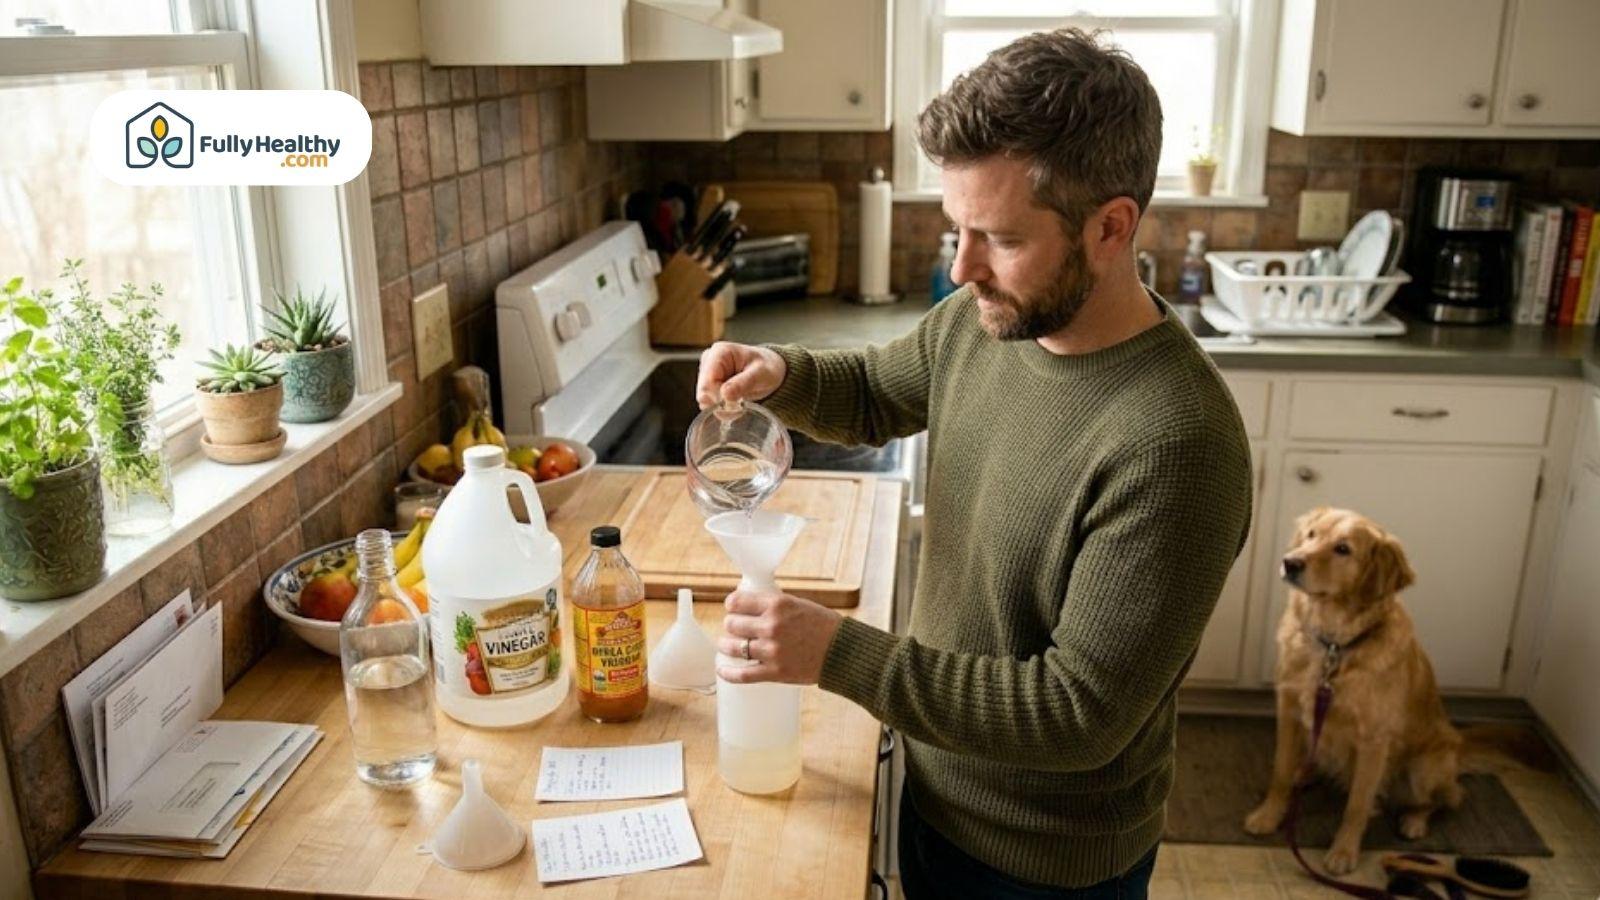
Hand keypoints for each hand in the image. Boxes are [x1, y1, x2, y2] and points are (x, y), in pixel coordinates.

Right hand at [695, 342, 786, 409]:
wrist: (769, 368)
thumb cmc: (767, 366)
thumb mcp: (761, 373)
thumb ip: (743, 383)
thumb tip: (724, 394)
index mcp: (719, 352)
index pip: (707, 379)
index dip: (716, 397)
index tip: (732, 405)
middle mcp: (709, 361)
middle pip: (704, 390)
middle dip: (720, 403)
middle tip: (740, 405)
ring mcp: (707, 373)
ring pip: (705, 399)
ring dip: (723, 407)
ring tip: (741, 402)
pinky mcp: (709, 384)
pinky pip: (710, 402)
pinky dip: (723, 408)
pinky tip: (736, 404)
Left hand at [717, 590, 842, 684]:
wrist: (843, 652)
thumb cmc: (824, 626)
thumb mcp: (799, 604)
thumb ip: (775, 606)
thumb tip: (751, 607)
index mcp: (778, 604)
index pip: (737, 601)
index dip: (732, 605)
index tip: (732, 608)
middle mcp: (772, 625)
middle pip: (732, 624)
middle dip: (731, 625)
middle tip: (734, 628)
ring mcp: (772, 650)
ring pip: (733, 647)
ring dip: (726, 646)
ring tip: (726, 646)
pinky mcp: (775, 672)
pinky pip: (742, 674)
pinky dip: (728, 673)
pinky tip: (722, 669)